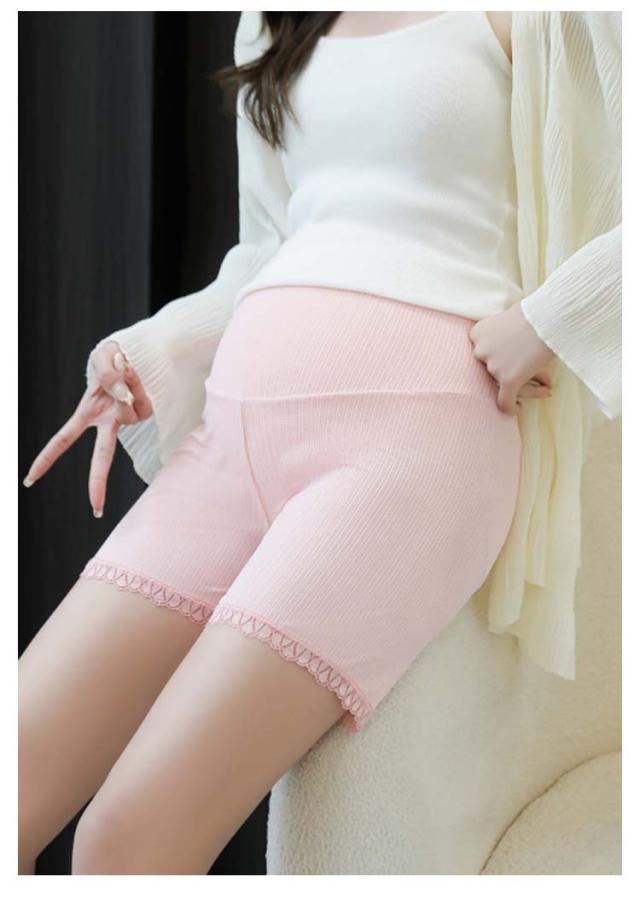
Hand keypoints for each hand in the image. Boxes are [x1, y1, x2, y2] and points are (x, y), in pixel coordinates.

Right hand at [22, 341, 152, 516]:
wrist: (141, 351)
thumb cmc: (113, 358)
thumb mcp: (103, 358)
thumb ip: (108, 375)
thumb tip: (123, 398)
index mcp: (87, 415)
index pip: (62, 440)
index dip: (45, 459)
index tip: (29, 481)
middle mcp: (108, 422)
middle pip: (102, 456)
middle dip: (97, 480)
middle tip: (95, 509)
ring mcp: (127, 418)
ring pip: (124, 411)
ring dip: (124, 384)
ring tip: (123, 367)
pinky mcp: (145, 410)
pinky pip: (140, 400)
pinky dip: (136, 382)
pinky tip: (134, 372)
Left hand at [468, 302, 557, 414]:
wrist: (550, 316)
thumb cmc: (536, 312)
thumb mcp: (509, 314)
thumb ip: (502, 329)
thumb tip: (509, 333)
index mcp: (477, 334)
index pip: (483, 353)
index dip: (498, 357)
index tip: (511, 360)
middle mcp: (480, 351)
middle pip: (492, 369)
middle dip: (510, 371)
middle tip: (528, 371)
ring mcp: (493, 367)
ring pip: (503, 384)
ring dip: (524, 387)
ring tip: (544, 387)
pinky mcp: (508, 380)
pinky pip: (504, 402)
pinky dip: (509, 407)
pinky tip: (517, 409)